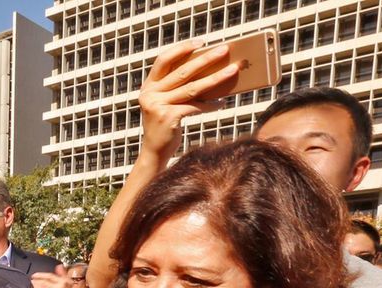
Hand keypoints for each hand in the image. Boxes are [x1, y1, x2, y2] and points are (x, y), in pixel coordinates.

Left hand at [30, 265, 80, 287]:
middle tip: (31, 279)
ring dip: (35, 285)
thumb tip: (59, 266)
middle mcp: (59, 287)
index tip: (34, 275)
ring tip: (31, 283)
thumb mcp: (68, 282)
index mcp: (63, 281)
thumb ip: (62, 273)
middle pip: (44, 282)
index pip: (49, 276)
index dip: (41, 275)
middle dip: (36, 280)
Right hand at [138, 40, 240, 158]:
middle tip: (224, 49)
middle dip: (206, 59)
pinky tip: (222, 102)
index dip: (181, 48)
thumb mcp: (168, 102)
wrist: (154, 152)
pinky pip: (195, 106)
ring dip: (216, 78)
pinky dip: (211, 104)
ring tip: (233, 70)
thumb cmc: (166, 125)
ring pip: (192, 88)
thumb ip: (179, 88)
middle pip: (182, 72)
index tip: (201, 42)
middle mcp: (149, 94)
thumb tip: (210, 72)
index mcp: (148, 86)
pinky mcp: (167, 117)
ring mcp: (157, 105)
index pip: (163, 60)